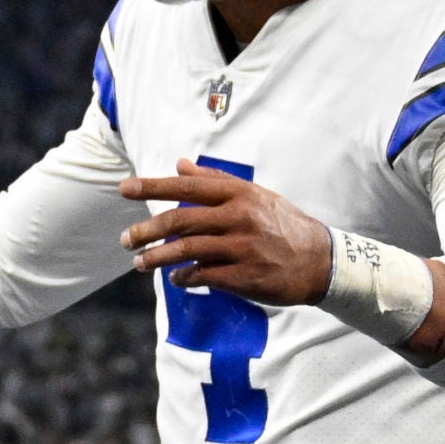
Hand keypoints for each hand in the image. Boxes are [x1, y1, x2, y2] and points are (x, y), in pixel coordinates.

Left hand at [119, 158, 331, 305]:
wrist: (320, 261)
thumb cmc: (282, 225)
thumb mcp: (255, 195)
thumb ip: (215, 181)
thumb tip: (180, 164)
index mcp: (239, 194)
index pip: (187, 186)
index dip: (152, 186)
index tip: (124, 188)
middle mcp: (239, 217)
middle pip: (180, 220)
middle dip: (146, 230)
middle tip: (125, 239)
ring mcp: (242, 247)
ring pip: (187, 250)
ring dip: (157, 257)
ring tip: (139, 263)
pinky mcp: (245, 276)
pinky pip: (203, 276)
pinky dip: (183, 277)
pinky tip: (175, 279)